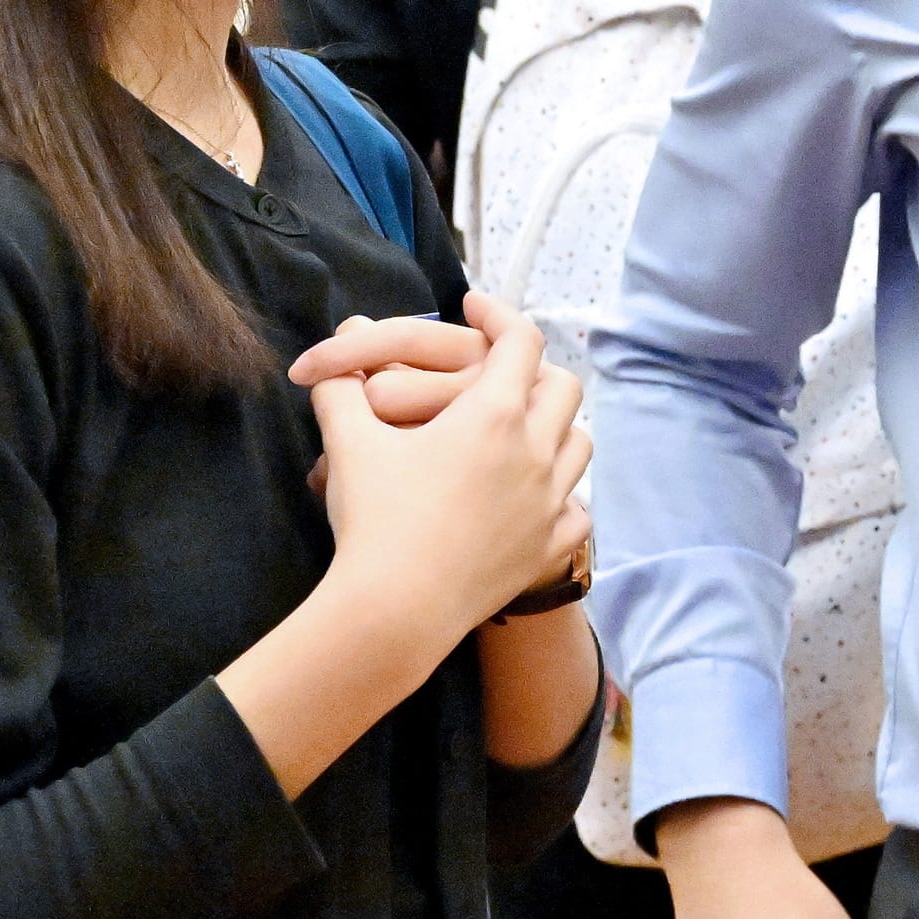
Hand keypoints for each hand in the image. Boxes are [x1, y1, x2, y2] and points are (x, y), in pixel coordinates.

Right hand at [309, 295, 589, 649]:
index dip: (499, 314)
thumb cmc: (375, 520)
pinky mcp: (549, 548)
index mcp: (495, 414)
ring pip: (579, 445)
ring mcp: (551, 502)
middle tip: (500, 372)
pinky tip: (537, 497)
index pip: (520, 340)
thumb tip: (338, 346)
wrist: (395, 611)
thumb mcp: (350, 443)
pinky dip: (563, 496)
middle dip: (535, 370)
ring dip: (557, 428)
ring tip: (524, 430)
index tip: (476, 306)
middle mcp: (537, 451)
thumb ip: (342, 386)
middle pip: (563, 387)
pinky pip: (577, 510)